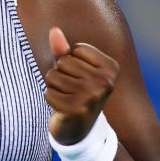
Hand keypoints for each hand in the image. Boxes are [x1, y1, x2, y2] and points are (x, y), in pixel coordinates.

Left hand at [45, 27, 119, 144]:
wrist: (80, 130)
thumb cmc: (76, 92)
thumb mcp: (73, 69)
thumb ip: (63, 49)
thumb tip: (54, 30)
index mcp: (111, 68)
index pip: (76, 49)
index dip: (70, 61)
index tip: (80, 78)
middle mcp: (106, 81)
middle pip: (63, 61)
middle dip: (60, 74)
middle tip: (71, 90)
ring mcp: (92, 96)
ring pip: (53, 76)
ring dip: (54, 87)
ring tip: (66, 98)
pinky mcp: (77, 110)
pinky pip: (48, 93)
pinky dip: (50, 99)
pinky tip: (62, 108)